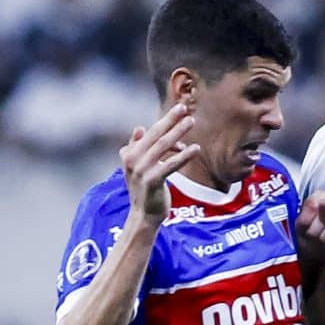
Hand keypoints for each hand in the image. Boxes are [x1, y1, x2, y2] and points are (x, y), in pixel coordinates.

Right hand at [121, 103, 197, 221]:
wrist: (143, 216)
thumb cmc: (144, 191)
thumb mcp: (136, 168)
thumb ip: (135, 148)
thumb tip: (139, 128)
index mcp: (128, 153)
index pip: (150, 133)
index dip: (165, 121)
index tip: (179, 109)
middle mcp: (132, 159)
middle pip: (155, 134)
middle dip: (170, 120)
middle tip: (185, 108)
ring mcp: (141, 169)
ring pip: (163, 145)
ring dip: (178, 132)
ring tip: (191, 121)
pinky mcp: (152, 180)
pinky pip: (171, 164)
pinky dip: (183, 155)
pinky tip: (195, 149)